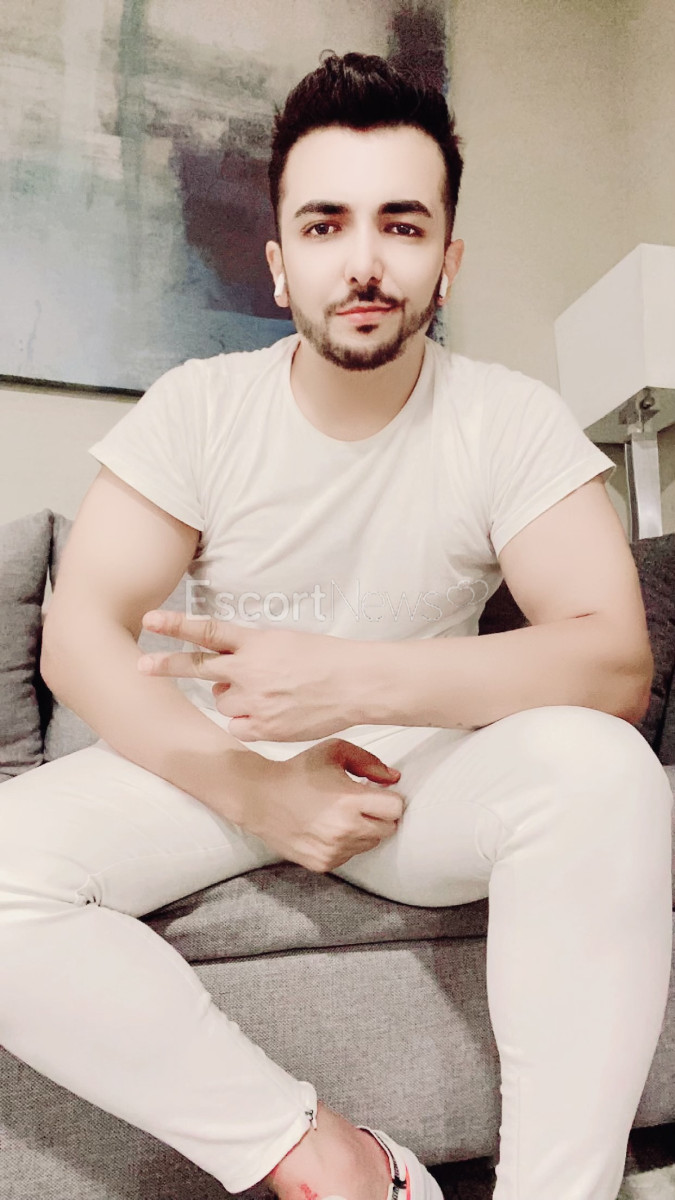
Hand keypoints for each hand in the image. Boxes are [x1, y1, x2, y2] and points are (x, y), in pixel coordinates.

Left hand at [137, 612, 385, 740]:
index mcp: (256, 643)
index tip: (150, 618)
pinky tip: (276, 715)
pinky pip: (238, 727)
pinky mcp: (263, 728)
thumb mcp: (284, 642)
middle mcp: (250, 670)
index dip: (177, 624)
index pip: (208, 630)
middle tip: (141, 666)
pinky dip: (250, 724)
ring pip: (223, 702)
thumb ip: (249, 654)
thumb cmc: (325, 659)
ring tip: (271, 695)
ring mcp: (254, 701)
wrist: (355, 684)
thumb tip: (222, 676)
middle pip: (198, 667)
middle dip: (167, 666)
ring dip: (237, 700)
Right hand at [242, 738, 404, 872]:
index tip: (376, 793)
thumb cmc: (299, 771)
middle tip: (360, 803)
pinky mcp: (323, 864)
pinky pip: (351, 855)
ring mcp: (333, 850)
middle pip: (388, 829)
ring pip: (371, 844)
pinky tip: (328, 827)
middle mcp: (344, 830)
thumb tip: (394, 779)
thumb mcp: (334, 751)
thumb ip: (369, 762)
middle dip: (379, 815)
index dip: (389, 798)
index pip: (396, 809)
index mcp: (349, 801)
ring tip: (340, 814)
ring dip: (364, 829)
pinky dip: (347, 843)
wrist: (260, 797)